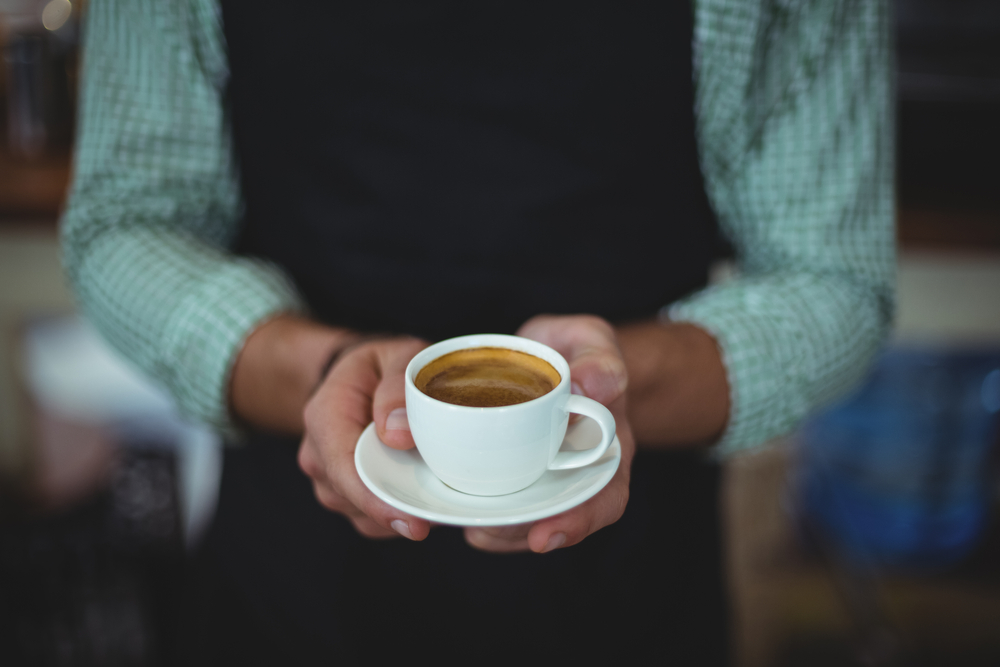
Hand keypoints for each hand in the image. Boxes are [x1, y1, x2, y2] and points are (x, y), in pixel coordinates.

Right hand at [297, 337, 433, 539]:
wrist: (360, 378)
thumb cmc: (381, 365)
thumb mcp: (397, 355)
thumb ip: (397, 386)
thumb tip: (398, 434)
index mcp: (325, 416)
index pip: (344, 468)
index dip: (377, 499)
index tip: (414, 521)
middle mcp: (318, 454)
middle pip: (354, 499)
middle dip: (399, 508)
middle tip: (446, 509)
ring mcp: (329, 479)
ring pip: (364, 515)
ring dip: (401, 508)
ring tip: (435, 486)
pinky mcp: (346, 495)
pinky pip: (372, 519)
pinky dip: (399, 511)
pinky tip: (421, 491)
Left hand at [463, 315, 634, 553]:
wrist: (556, 357)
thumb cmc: (579, 352)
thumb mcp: (594, 342)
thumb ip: (600, 358)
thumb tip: (592, 385)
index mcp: (606, 449)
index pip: (605, 497)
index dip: (579, 521)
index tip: (543, 535)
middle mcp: (577, 473)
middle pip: (556, 517)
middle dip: (520, 533)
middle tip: (483, 531)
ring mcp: (545, 477)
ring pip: (525, 517)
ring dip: (496, 530)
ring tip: (467, 526)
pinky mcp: (514, 471)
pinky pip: (500, 499)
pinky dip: (478, 508)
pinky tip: (454, 511)